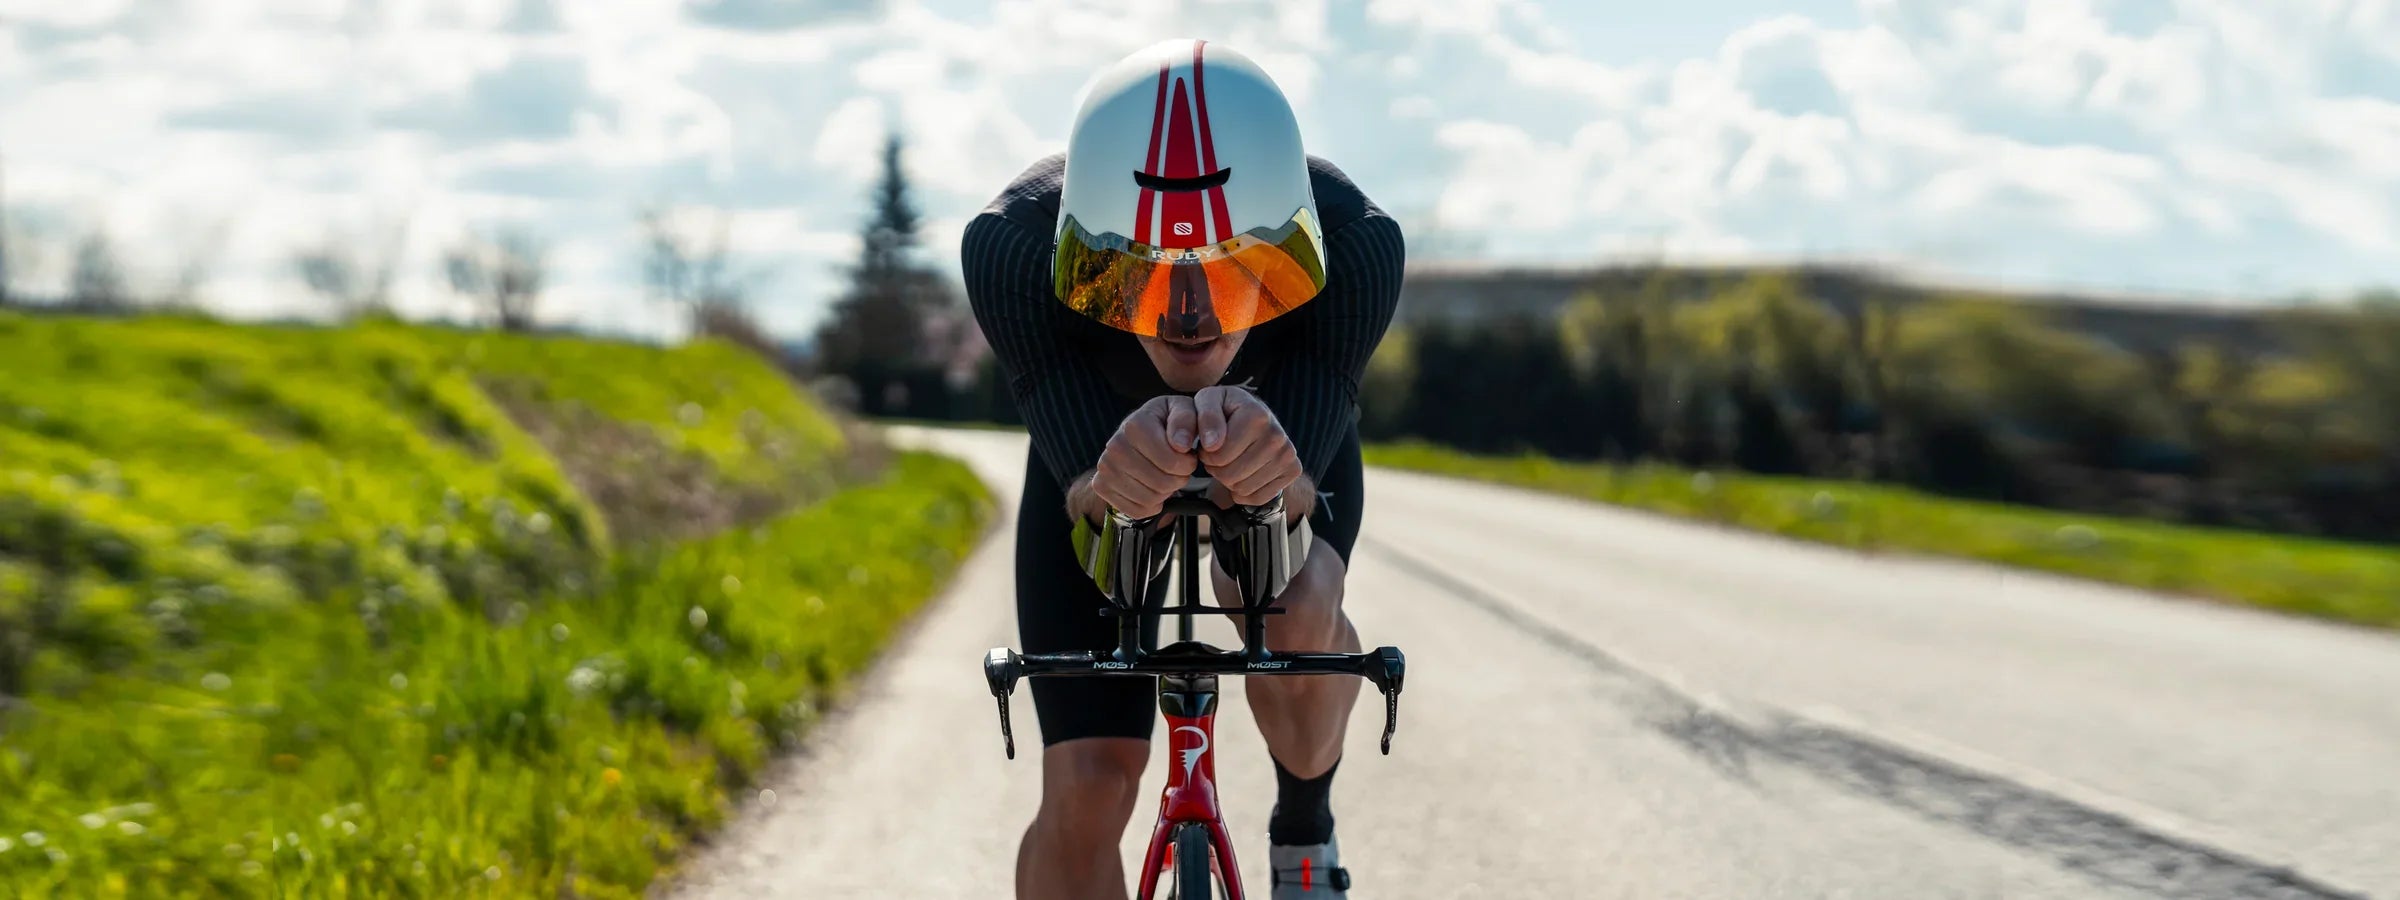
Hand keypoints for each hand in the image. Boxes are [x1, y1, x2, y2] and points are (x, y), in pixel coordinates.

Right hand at [1090, 395, 1199, 518]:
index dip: (1188, 464)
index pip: (1172, 462)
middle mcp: (1115, 446)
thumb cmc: (1165, 422)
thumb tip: (1181, 444)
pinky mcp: (1101, 485)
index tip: (1187, 455)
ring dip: (1166, 492)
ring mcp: (1105, 467)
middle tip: (1177, 468)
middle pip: (1162, 483)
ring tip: (1164, 474)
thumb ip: (1186, 420)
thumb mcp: (1182, 410)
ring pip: (1151, 499)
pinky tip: (1152, 487)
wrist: (1137, 431)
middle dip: (1178, 479)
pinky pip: (1137, 511)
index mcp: (1135, 425)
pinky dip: (1151, 504)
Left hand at [1192, 385, 1301, 506]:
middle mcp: (1277, 436)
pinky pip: (1258, 498)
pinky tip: (1244, 473)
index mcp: (1257, 415)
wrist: (1255, 416)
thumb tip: (1212, 444)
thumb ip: (1206, 417)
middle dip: (1218, 468)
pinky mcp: (1292, 470)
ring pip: (1242, 489)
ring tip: (1232, 460)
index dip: (1207, 454)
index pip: (1218, 456)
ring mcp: (1287, 455)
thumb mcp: (1209, 401)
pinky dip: (1245, 492)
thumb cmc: (1227, 409)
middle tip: (1221, 454)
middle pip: (1230, 475)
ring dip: (1230, 480)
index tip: (1210, 443)